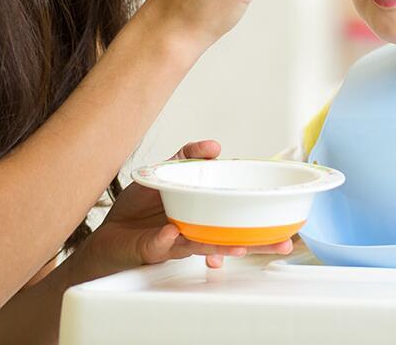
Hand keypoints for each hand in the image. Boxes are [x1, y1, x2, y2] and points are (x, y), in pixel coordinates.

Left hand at [85, 140, 293, 272]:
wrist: (109, 231)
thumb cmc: (140, 208)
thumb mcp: (166, 172)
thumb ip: (188, 156)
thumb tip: (215, 146)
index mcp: (205, 214)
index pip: (238, 218)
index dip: (263, 222)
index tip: (287, 221)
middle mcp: (197, 231)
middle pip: (234, 239)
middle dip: (260, 244)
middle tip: (282, 244)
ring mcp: (177, 242)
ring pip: (205, 246)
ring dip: (223, 247)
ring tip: (242, 248)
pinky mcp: (153, 249)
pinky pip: (161, 244)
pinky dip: (165, 240)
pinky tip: (171, 233)